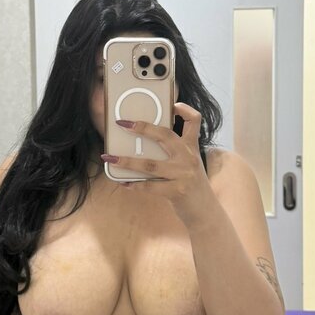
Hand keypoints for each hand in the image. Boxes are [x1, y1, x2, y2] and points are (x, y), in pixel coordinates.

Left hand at [101, 102, 217, 228]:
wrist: (205, 211)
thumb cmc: (191, 184)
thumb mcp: (188, 163)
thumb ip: (174, 152)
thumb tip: (142, 144)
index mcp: (192, 147)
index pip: (194, 121)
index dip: (184, 109)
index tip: (172, 104)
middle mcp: (188, 157)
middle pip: (165, 135)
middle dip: (142, 128)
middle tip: (122, 124)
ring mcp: (183, 174)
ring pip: (150, 164)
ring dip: (126, 161)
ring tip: (109, 158)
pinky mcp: (177, 191)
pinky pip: (150, 186)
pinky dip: (134, 184)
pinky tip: (124, 182)